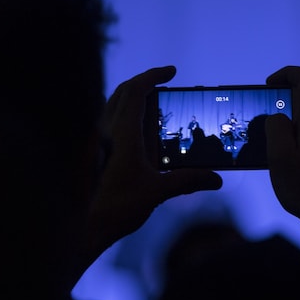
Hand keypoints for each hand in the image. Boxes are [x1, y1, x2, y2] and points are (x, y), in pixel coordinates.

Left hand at [76, 66, 221, 283]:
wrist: (83, 228)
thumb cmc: (116, 207)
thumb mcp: (158, 192)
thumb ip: (188, 181)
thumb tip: (216, 179)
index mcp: (122, 133)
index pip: (136, 91)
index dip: (153, 75)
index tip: (171, 72)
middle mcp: (106, 131)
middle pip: (122, 92)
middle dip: (144, 82)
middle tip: (164, 83)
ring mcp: (98, 142)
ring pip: (113, 106)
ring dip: (133, 99)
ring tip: (155, 106)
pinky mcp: (95, 154)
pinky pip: (110, 124)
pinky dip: (126, 118)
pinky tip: (140, 136)